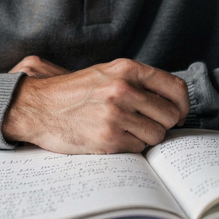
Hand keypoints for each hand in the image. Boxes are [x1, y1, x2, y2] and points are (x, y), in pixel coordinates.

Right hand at [2, 59, 189, 154]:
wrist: (37, 107)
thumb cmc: (72, 92)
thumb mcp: (105, 73)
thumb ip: (136, 81)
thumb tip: (171, 99)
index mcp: (126, 69)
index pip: (175, 88)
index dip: (182, 105)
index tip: (178, 114)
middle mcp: (124, 89)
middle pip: (170, 115)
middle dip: (162, 124)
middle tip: (146, 124)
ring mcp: (116, 114)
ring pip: (157, 135)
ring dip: (145, 137)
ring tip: (124, 131)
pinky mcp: (108, 138)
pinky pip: (138, 148)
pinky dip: (129, 147)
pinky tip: (112, 138)